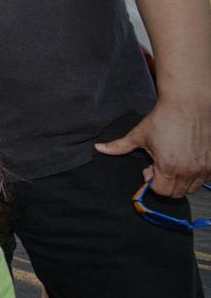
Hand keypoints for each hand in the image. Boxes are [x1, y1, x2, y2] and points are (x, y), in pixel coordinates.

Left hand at [95, 96, 210, 196]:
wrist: (189, 104)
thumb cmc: (164, 118)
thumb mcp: (138, 134)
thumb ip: (118, 146)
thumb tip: (98, 148)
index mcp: (168, 167)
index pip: (160, 191)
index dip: (152, 182)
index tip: (148, 169)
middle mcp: (188, 171)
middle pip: (176, 193)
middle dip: (165, 184)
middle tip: (159, 167)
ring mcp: (203, 167)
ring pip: (191, 188)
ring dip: (180, 182)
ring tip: (172, 163)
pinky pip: (204, 179)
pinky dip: (194, 176)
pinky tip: (185, 160)